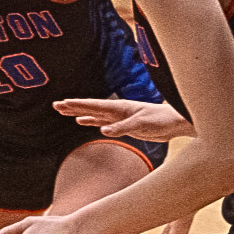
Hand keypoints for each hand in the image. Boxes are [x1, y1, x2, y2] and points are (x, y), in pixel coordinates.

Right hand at [53, 96, 192, 140]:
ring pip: (95, 115)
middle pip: (91, 108)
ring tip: (64, 111)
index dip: (78, 105)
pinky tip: (83, 122)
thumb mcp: (142, 124)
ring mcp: (120, 118)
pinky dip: (91, 122)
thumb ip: (122, 127)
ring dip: (79, 113)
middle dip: (73, 106)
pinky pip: (103, 123)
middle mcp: (118, 111)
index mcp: (120, 107)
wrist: (176, 123)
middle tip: (56, 105)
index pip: (94, 105)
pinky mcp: (125, 126)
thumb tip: (102, 131)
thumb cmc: (162, 120)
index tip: (62, 103)